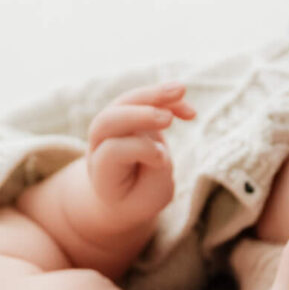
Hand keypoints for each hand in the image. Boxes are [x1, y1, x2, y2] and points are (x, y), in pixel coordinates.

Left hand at [85, 82, 194, 225]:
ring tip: (181, 90)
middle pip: (107, 121)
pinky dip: (166, 100)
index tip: (162, 160)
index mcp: (100, 171)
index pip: (112, 150)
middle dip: (137, 115)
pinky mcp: (128, 116)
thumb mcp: (149, 197)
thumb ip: (154, 172)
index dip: (139, 150)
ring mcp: (111, 127)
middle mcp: (98, 145)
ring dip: (153, 94)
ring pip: (124, 102)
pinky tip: (190, 112)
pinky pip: (142, 99)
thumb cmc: (138, 198)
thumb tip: (158, 142)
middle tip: (167, 119)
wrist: (123, 193)